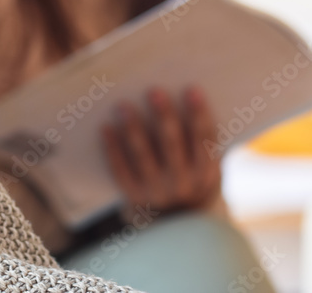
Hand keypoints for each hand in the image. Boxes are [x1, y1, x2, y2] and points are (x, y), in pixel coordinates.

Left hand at [102, 86, 221, 214]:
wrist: (173, 222)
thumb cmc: (189, 175)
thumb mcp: (203, 165)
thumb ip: (198, 138)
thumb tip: (184, 94)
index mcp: (206, 172)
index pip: (205, 140)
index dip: (199, 114)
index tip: (192, 88)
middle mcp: (183, 184)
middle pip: (172, 144)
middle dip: (164, 116)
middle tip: (154, 91)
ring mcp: (157, 192)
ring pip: (143, 155)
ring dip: (133, 128)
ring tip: (123, 105)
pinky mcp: (133, 196)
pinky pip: (120, 169)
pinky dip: (112, 147)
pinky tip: (106, 127)